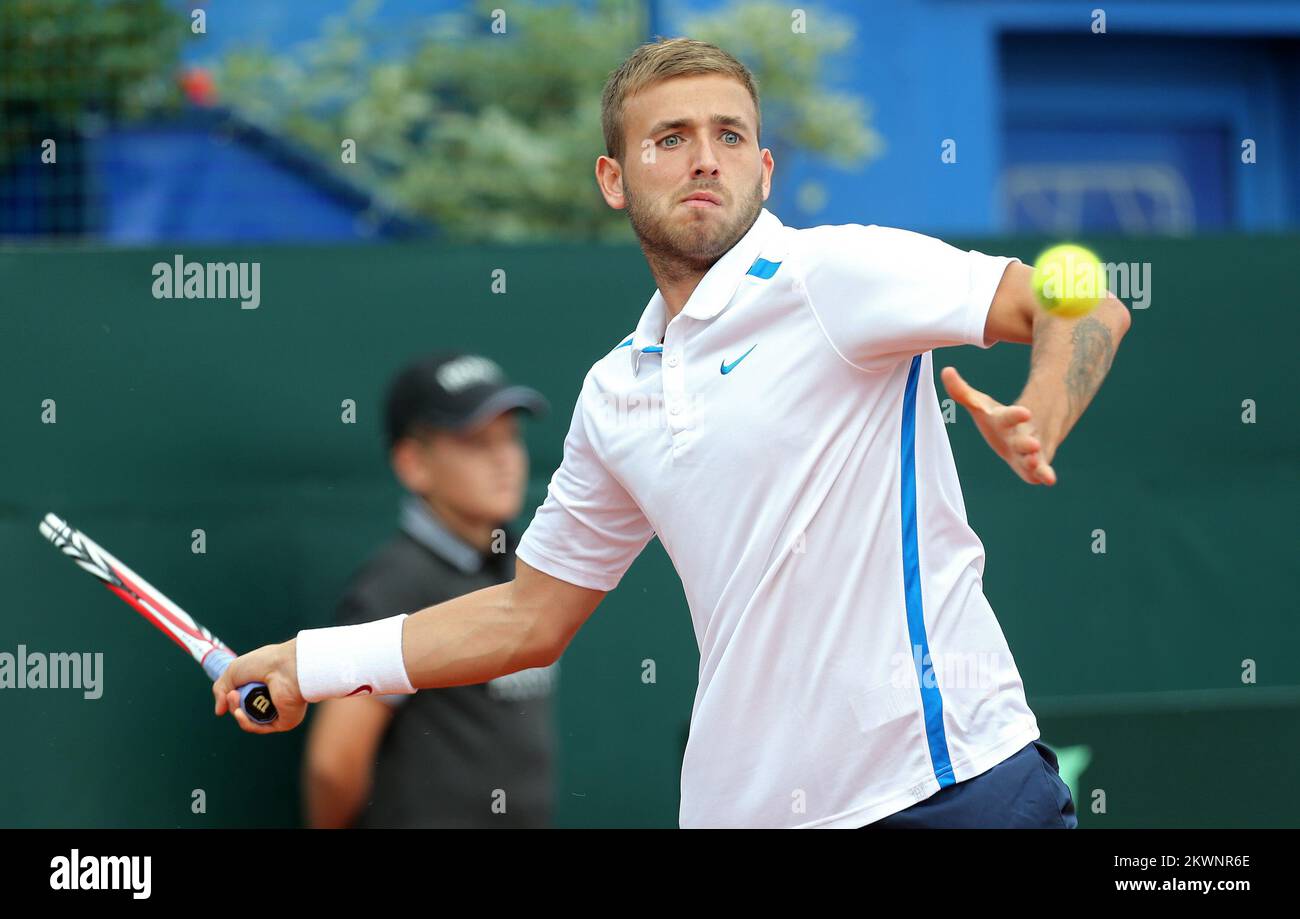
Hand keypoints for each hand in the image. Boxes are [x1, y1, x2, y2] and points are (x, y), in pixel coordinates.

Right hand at [212, 639, 307, 733]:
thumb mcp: (233, 671)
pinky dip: (246, 723)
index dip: (233, 698)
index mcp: (264, 686)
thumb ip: (221, 690)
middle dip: (234, 704)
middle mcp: (273, 699)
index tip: (229, 691)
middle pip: (245, 711)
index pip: (244, 699)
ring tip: (235, 697)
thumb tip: (219, 712)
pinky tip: (239, 712)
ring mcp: (279, 711)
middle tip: (233, 693)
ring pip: (250, 721)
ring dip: (237, 712)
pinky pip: (261, 728)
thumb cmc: (264, 663)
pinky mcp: (285, 721)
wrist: (286, 666)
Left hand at [940, 366, 1056, 485]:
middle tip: (1033, 444)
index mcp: (1006, 420)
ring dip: (1036, 461)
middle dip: (1027, 443)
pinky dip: (1044, 475)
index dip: (1016, 415)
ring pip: (1034, 457)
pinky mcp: (1034, 466)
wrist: (1026, 429)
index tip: (1026, 412)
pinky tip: (1049, 481)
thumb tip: (945, 370)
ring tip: (1038, 465)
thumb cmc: (997, 419)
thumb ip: (962, 392)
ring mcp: (1029, 451)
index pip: (1010, 417)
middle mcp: (1020, 435)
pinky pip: (1040, 471)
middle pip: (1023, 440)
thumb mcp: (980, 406)